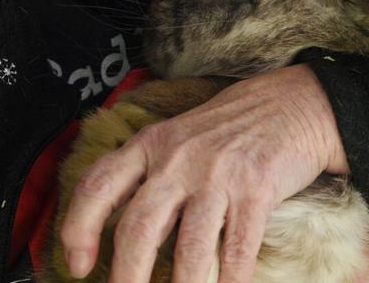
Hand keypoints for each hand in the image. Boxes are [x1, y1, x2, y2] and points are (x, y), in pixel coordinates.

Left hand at [59, 63, 348, 282]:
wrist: (291, 103)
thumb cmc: (227, 128)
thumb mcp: (175, 137)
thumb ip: (144, 174)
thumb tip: (112, 232)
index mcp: (149, 145)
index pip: (98, 186)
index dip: (78, 229)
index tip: (77, 265)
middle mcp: (177, 159)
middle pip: (138, 228)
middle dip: (126, 278)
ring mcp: (218, 174)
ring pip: (190, 248)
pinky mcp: (257, 188)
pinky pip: (239, 248)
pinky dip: (231, 281)